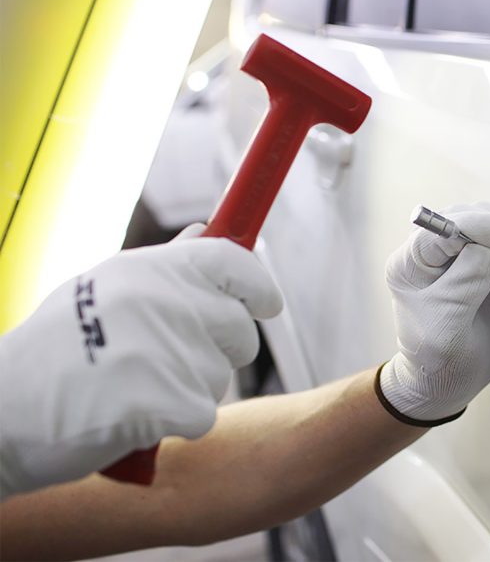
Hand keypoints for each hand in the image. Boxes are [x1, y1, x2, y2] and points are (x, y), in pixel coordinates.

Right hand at [0, 227, 281, 497]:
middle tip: (168, 365)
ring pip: (220, 378)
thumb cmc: (54, 352)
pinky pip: (203, 416)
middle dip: (218, 353)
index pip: (234, 263)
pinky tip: (132, 417)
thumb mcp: (103, 290)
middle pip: (239, 331)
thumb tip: (209, 231)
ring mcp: (170, 350)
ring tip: (130, 389)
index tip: (267, 305)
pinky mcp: (169, 401)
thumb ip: (165, 267)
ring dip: (189, 391)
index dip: (259, 287)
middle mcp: (167, 301)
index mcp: (150, 268)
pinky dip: (176, 425)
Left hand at [378, 203, 489, 423]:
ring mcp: (455, 252)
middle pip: (470, 214)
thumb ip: (463, 285)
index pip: (446, 226)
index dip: (485, 228)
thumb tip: (487, 250)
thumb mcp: (446, 327)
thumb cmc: (437, 359)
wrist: (445, 380)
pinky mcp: (478, 260)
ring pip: (487, 218)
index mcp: (411, 262)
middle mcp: (430, 250)